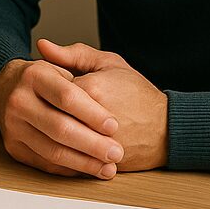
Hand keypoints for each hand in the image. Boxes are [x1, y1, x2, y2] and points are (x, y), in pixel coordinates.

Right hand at [0, 55, 123, 178]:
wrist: (7, 91)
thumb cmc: (45, 78)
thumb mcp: (63, 61)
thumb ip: (72, 53)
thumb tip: (48, 44)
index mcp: (33, 75)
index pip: (66, 97)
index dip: (92, 114)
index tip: (114, 125)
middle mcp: (18, 101)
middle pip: (59, 128)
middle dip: (92, 144)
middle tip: (116, 152)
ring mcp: (13, 126)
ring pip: (52, 151)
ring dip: (84, 163)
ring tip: (108, 167)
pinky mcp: (14, 147)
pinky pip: (45, 163)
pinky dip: (70, 169)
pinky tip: (88, 169)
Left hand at [37, 39, 167, 170]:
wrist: (167, 129)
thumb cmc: (137, 93)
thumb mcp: (109, 64)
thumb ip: (73, 54)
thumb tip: (42, 45)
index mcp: (90, 89)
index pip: (49, 88)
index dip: (45, 88)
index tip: (48, 88)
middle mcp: (90, 118)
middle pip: (48, 116)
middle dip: (43, 112)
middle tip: (45, 108)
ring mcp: (94, 144)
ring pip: (55, 140)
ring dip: (47, 134)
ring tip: (52, 126)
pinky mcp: (98, 163)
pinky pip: (67, 160)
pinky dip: (60, 155)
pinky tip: (60, 145)